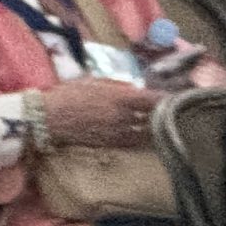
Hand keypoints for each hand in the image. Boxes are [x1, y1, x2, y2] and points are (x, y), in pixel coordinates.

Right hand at [35, 78, 161, 150]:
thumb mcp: (91, 81)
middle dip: (160, 113)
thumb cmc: (68, 94)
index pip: (152, 100)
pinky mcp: (110, 144)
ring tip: (156, 123)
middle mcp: (123, 116)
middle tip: (167, 110)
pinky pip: (131, 141)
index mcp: (120, 97)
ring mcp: (117, 132)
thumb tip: (132, 88)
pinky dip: (137, 137)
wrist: (49, 117)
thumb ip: (114, 84)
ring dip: (150, 127)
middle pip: (152, 117)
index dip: (166, 99)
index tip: (175, 97)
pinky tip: (139, 134)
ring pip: (144, 132)